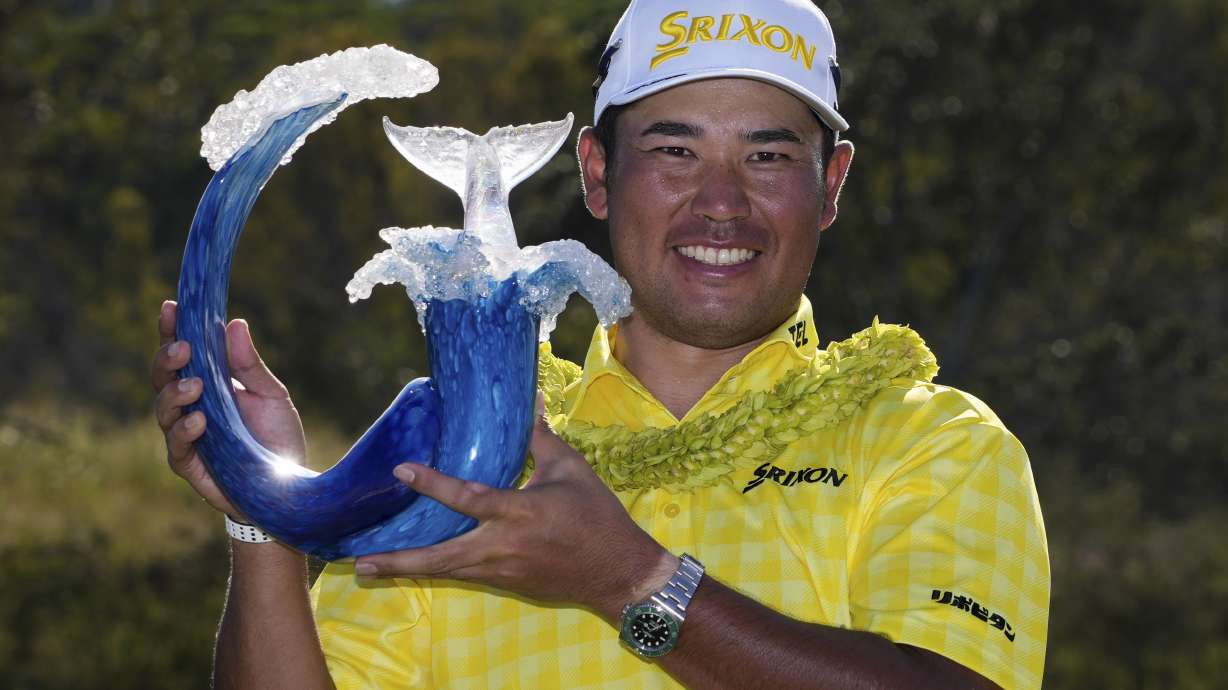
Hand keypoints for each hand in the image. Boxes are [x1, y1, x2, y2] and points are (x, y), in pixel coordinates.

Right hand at [152, 300, 306, 519]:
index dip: (173, 329)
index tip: (172, 307)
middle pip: (162, 375)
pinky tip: (199, 421)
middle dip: (167, 358)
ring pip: (163, 409)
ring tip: (195, 386)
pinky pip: (176, 446)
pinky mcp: (189, 464)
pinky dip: (184, 431)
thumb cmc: (277, 437)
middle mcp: (190, 405)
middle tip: (184, 348)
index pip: (182, 351)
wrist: (289, 487)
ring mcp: (186, 435)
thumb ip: (250, 364)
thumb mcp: (272, 395)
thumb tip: (236, 324)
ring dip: (175, 393)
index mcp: (208, 382)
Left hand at [354, 402, 676, 621]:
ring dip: (408, 569)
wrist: (619, 573)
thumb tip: (530, 401)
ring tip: (370, 567)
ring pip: (447, 571)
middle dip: (398, 561)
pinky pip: (466, 575)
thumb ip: (541, 438)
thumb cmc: (598, 517)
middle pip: (441, 557)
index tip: (401, 471)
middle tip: (359, 560)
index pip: (468, 498)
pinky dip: (440, 569)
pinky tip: (416, 564)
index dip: (433, 484)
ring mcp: (503, 571)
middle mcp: (503, 546)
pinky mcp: (507, 584)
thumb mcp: (571, 470)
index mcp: (519, 512)